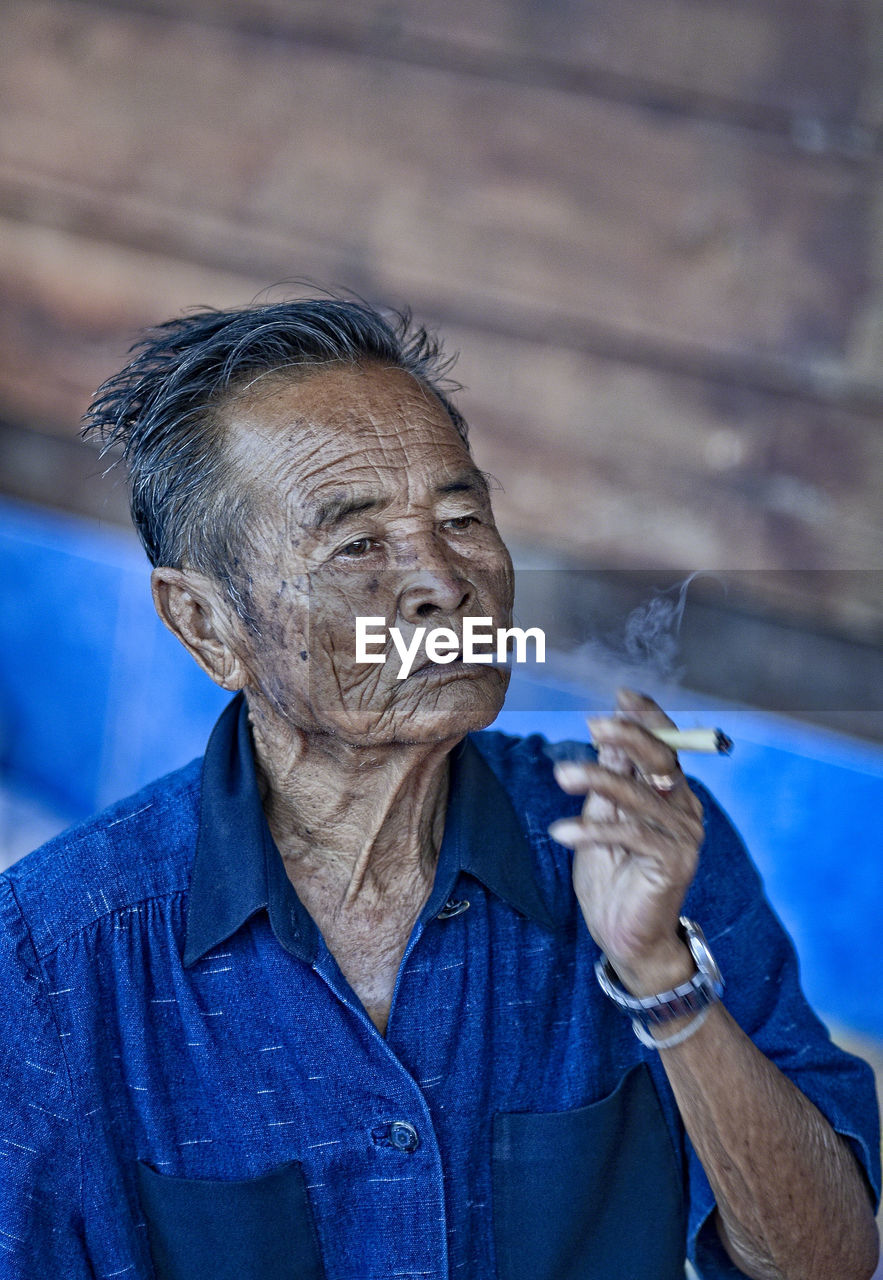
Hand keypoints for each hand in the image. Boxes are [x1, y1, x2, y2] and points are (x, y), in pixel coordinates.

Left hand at [548, 689, 704, 995]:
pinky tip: (561, 832)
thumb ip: (609, 780)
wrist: (626, 937)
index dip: (647, 717)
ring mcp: (684, 835)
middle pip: (662, 759)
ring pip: (639, 794)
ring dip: (597, 780)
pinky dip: (591, 830)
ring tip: (561, 775)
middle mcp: (684, 808)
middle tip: (594, 724)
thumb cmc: (613, 876)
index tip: (621, 695)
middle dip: (629, 736)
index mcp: (670, 792)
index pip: (665, 744)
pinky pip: (630, 834)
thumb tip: (605, 732)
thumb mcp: (603, 817)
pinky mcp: (674, 862)